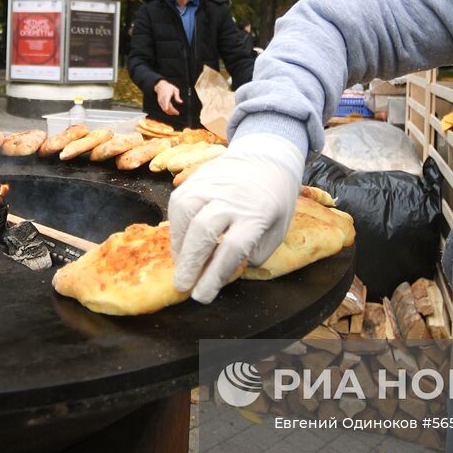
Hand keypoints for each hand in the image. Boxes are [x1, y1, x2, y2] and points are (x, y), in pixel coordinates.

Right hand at [155, 79, 182, 115]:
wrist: (161, 86)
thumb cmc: (169, 87)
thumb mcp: (175, 90)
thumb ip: (177, 96)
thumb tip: (181, 102)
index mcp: (167, 94)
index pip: (166, 100)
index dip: (166, 105)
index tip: (166, 109)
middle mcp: (163, 98)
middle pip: (166, 106)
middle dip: (172, 111)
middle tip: (177, 113)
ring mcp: (160, 101)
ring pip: (164, 109)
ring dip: (170, 112)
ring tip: (175, 113)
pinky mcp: (160, 103)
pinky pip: (163, 108)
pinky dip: (167, 111)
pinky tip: (171, 112)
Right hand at [169, 133, 304, 303]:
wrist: (267, 157)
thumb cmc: (274, 199)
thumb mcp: (277, 229)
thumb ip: (255, 253)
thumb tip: (226, 269)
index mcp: (257, 213)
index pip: (232, 249)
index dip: (214, 276)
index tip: (203, 295)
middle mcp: (232, 197)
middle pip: (204, 232)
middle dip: (190, 263)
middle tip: (182, 285)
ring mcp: (212, 183)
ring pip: (186, 213)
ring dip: (179, 243)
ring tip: (181, 263)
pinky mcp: (197, 177)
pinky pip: (179, 202)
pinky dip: (176, 225)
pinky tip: (181, 241)